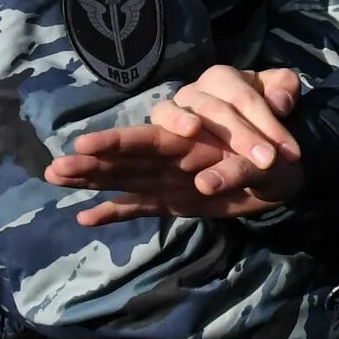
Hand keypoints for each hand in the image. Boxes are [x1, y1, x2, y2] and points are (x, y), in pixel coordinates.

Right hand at [46, 64, 304, 223]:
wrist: (282, 171)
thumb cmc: (278, 142)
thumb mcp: (280, 129)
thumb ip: (273, 125)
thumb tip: (270, 131)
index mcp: (198, 121)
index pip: (176, 125)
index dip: (173, 128)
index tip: (181, 134)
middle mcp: (175, 144)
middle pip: (137, 143)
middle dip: (108, 147)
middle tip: (76, 151)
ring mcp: (167, 173)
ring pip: (126, 172)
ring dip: (93, 174)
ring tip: (56, 174)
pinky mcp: (168, 199)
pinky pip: (136, 205)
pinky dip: (113, 212)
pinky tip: (84, 217)